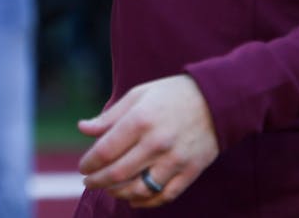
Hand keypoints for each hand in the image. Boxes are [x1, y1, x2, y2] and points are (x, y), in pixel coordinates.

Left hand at [76, 74, 218, 206]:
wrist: (216, 100)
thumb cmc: (171, 95)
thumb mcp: (137, 96)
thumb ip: (110, 117)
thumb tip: (82, 128)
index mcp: (140, 120)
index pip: (105, 151)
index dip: (89, 163)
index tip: (83, 166)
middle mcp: (156, 143)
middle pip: (118, 173)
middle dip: (98, 181)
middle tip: (88, 182)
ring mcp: (175, 160)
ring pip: (140, 189)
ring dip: (119, 194)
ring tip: (109, 190)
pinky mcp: (190, 172)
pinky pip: (165, 195)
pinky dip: (146, 202)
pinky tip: (133, 199)